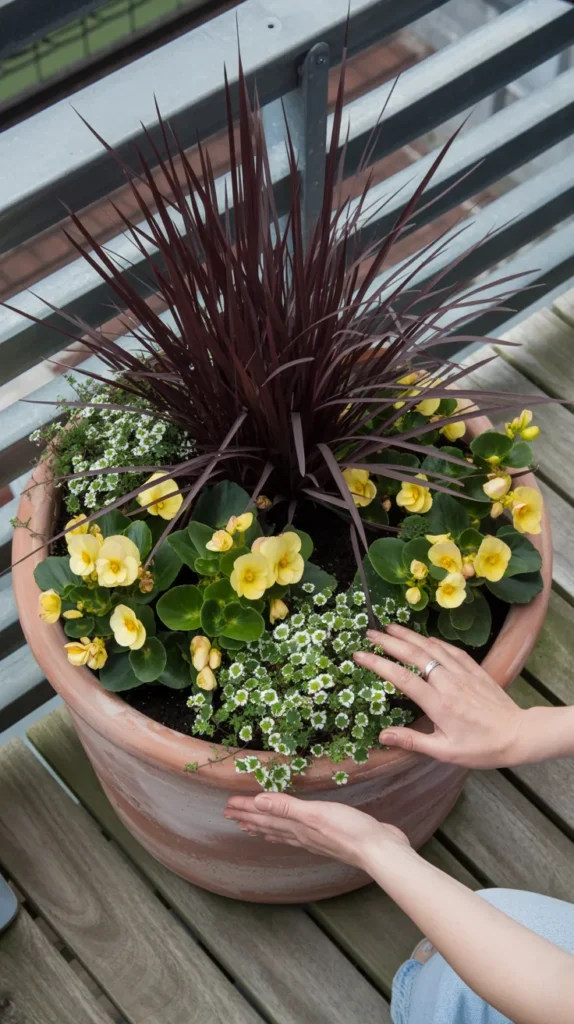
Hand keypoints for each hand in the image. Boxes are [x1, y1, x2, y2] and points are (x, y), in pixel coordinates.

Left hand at [224, 793, 409, 869]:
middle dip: (248, 818)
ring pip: (281, 832)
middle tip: (229, 815)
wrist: (378, 850)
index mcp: (296, 827)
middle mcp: (301, 835)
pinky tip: (292, 833)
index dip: (245, 809)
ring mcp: (314, 839)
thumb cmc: (350, 830)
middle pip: (268, 825)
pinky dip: (286, 832)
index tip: (227, 805)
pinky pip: (298, 835)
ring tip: (250, 827)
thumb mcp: (316, 813)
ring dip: (264, 828)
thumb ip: (287, 807)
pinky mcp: (328, 838)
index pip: (264, 816)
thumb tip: (257, 802)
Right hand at [354, 623, 525, 768]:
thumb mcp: (445, 752)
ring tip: (389, 627)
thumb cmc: (481, 748)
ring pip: (431, 647)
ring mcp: (462, 673)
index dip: (379, 664)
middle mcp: (448, 682)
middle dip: (389, 642)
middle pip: (414, 655)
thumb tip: (382, 736)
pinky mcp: (474, 669)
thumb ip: (412, 741)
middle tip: (369, 633)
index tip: (360, 655)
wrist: (518, 735)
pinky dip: (434, 641)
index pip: (402, 678)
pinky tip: (424, 637)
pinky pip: (450, 650)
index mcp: (438, 704)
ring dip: (409, 635)